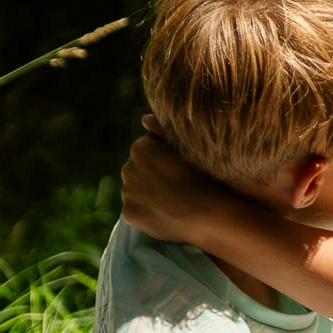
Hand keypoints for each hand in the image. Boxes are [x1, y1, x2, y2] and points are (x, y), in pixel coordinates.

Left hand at [120, 132, 238, 242]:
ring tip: (172, 201)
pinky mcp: (129, 213)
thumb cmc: (203, 174)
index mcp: (140, 147)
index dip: (165, 158)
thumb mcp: (186, 145)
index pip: (148, 149)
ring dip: (149, 193)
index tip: (180, 167)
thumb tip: (144, 119)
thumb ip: (161, 128)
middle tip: (177, 185)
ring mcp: (126, 192)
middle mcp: (127, 168)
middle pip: (139, 169)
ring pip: (136, 190)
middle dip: (153, 175)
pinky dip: (147, 211)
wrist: (206, 212)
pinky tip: (165, 214)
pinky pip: (136, 210)